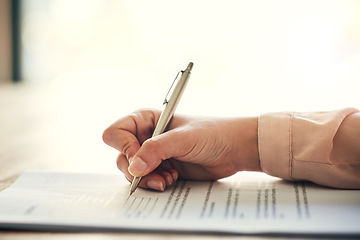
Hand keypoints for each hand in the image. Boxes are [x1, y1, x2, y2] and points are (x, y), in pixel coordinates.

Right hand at [103, 109, 260, 190]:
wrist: (233, 150)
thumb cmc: (212, 133)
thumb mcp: (182, 138)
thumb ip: (155, 150)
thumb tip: (133, 168)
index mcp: (146, 119)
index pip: (116, 133)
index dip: (124, 147)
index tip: (139, 157)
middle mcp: (146, 136)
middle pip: (121, 156)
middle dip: (137, 169)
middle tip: (156, 173)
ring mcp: (153, 154)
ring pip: (131, 172)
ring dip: (147, 179)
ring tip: (167, 178)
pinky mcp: (161, 168)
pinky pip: (145, 180)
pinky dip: (154, 183)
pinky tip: (171, 179)